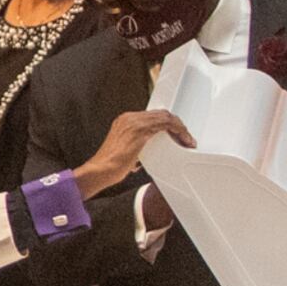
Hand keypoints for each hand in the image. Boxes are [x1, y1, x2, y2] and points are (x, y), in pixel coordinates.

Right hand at [74, 108, 190, 193]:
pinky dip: (179, 131)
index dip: (167, 123)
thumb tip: (148, 149)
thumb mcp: (125, 150)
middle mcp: (129, 118)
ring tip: (187, 139)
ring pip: (166, 117)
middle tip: (185, 137)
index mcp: (124, 121)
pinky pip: (167, 124)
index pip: (152, 116)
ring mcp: (134, 123)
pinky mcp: (141, 131)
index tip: (176, 133)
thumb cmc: (109, 165)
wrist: (99, 171)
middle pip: (161, 114)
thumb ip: (137, 145)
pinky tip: (184, 140)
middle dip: (176, 125)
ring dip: (181, 128)